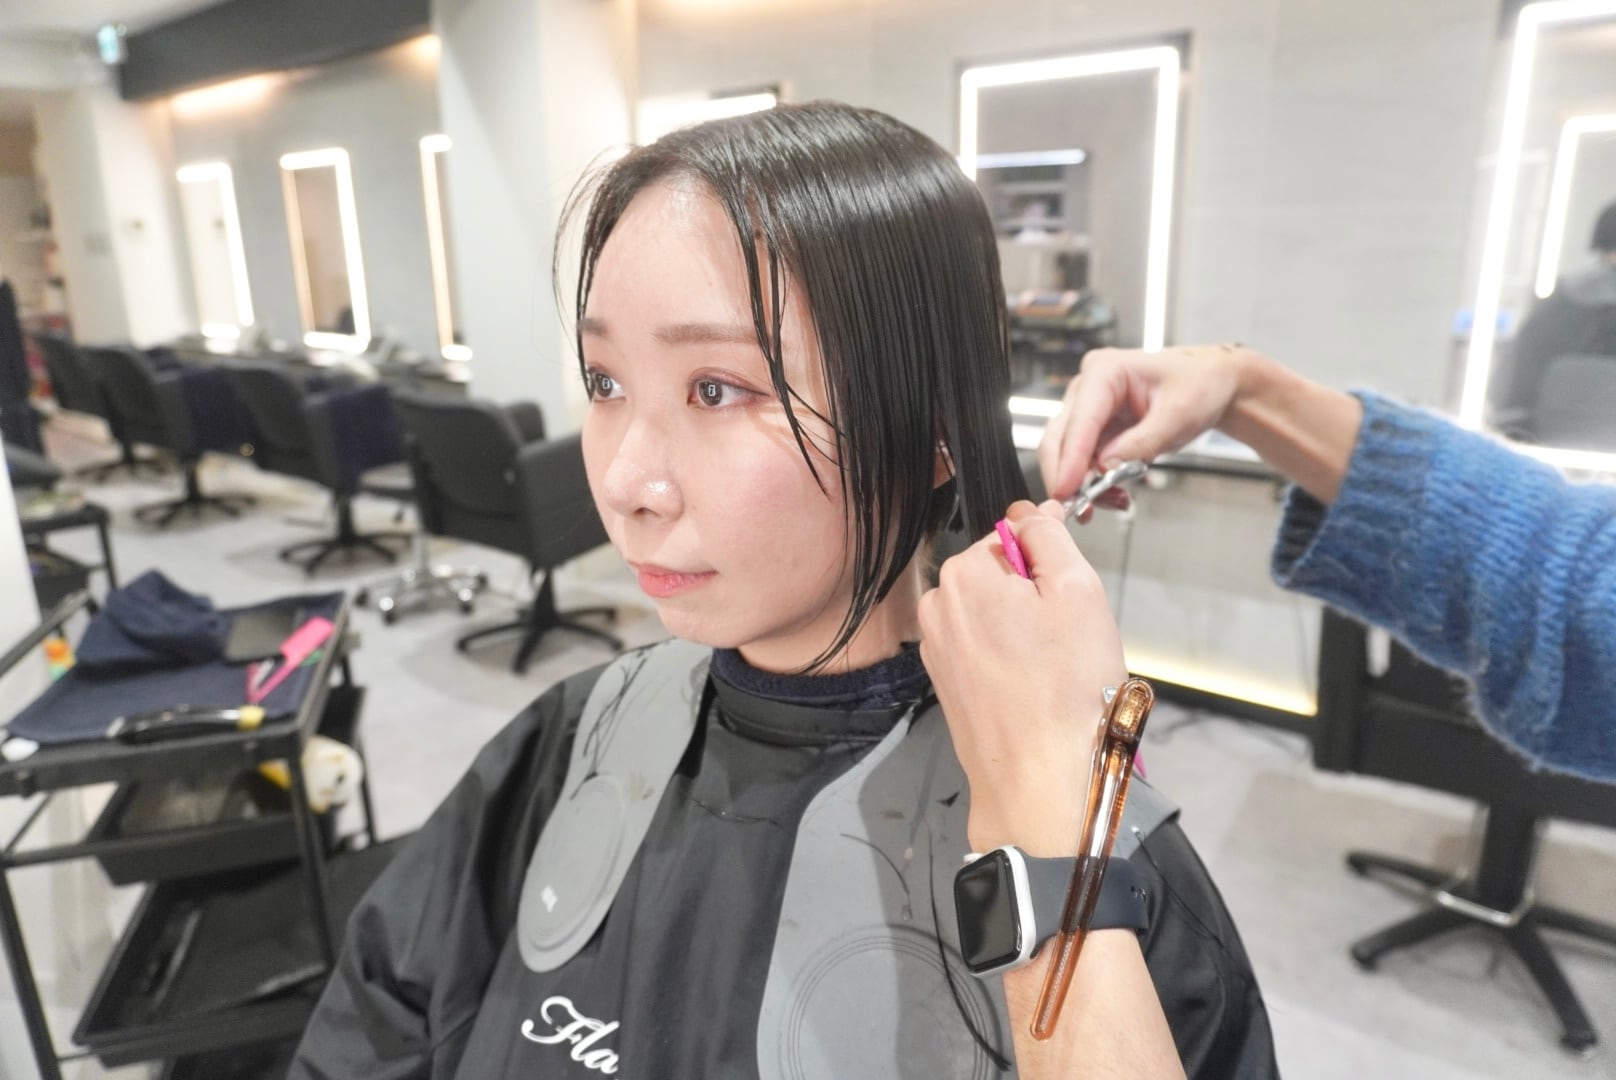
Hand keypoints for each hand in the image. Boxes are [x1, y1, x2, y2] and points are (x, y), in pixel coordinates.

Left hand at [917, 501, 1125, 856]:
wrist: (1043, 781)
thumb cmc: (1067, 691)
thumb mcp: (1077, 589)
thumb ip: (1049, 536)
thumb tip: (1033, 510)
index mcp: (962, 574)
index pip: (1015, 536)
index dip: (1051, 564)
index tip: (1071, 599)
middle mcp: (938, 608)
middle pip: (1001, 578)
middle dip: (1038, 600)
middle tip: (1068, 639)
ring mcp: (937, 650)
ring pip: (995, 617)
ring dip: (1028, 634)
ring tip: (1054, 670)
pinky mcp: (947, 685)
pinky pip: (988, 654)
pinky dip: (1014, 664)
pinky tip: (1037, 691)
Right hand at [1037, 345, 1254, 507]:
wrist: (1213, 384)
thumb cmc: (1199, 384)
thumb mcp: (1177, 415)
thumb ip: (1141, 443)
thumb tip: (1105, 468)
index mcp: (1106, 371)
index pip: (1079, 420)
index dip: (1070, 458)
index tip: (1066, 489)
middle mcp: (1088, 389)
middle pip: (1059, 438)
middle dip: (1066, 476)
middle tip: (1077, 508)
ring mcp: (1090, 411)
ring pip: (1068, 455)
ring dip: (1083, 484)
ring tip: (1115, 502)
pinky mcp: (1097, 432)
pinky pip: (1085, 463)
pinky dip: (1096, 483)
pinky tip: (1117, 495)